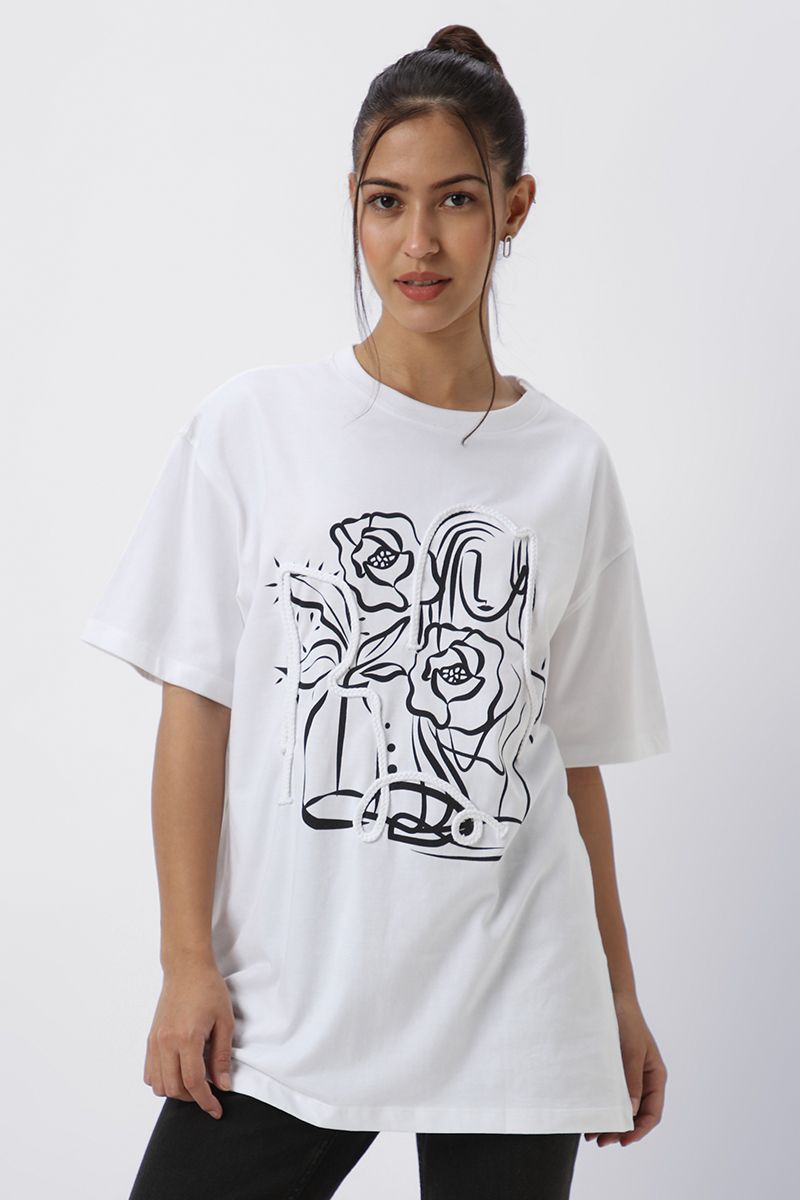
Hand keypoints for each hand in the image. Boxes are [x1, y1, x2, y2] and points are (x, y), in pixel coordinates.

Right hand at [143, 958, 234, 1118]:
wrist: (186, 968)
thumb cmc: (209, 989)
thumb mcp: (225, 1022)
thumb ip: (222, 1056)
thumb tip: (223, 1085)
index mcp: (187, 1038)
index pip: (194, 1083)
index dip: (206, 1101)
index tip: (216, 1109)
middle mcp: (166, 1043)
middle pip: (174, 1088)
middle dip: (193, 1098)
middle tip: (209, 1094)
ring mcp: (155, 1041)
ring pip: (158, 1085)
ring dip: (176, 1091)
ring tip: (194, 1082)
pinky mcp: (150, 1039)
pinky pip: (149, 1072)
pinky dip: (162, 1080)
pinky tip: (177, 1073)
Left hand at [583, 992, 667, 1147]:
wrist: (611, 996)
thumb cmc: (625, 1020)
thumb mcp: (630, 1051)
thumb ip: (631, 1080)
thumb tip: (630, 1112)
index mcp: (655, 1076)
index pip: (652, 1113)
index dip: (639, 1130)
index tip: (623, 1141)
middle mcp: (644, 1079)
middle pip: (636, 1114)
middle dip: (619, 1130)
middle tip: (600, 1141)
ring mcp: (628, 1076)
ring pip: (622, 1107)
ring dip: (609, 1122)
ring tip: (590, 1135)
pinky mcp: (614, 1070)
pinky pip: (611, 1095)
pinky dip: (603, 1107)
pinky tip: (590, 1113)